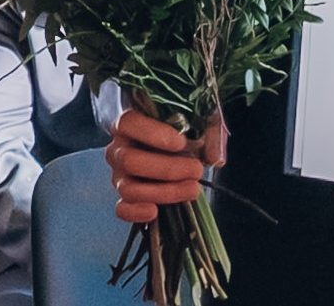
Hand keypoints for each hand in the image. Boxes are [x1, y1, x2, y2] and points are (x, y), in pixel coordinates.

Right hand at [106, 108, 226, 223]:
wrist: (170, 146)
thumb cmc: (181, 129)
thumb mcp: (198, 119)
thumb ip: (209, 133)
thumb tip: (215, 158)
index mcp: (128, 121)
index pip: (129, 123)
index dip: (153, 134)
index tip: (181, 142)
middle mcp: (118, 148)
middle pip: (130, 161)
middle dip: (167, 169)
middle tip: (196, 169)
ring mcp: (119, 174)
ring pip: (129, 188)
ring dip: (164, 192)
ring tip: (192, 189)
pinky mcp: (125, 197)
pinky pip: (122, 209)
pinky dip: (136, 213)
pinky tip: (155, 211)